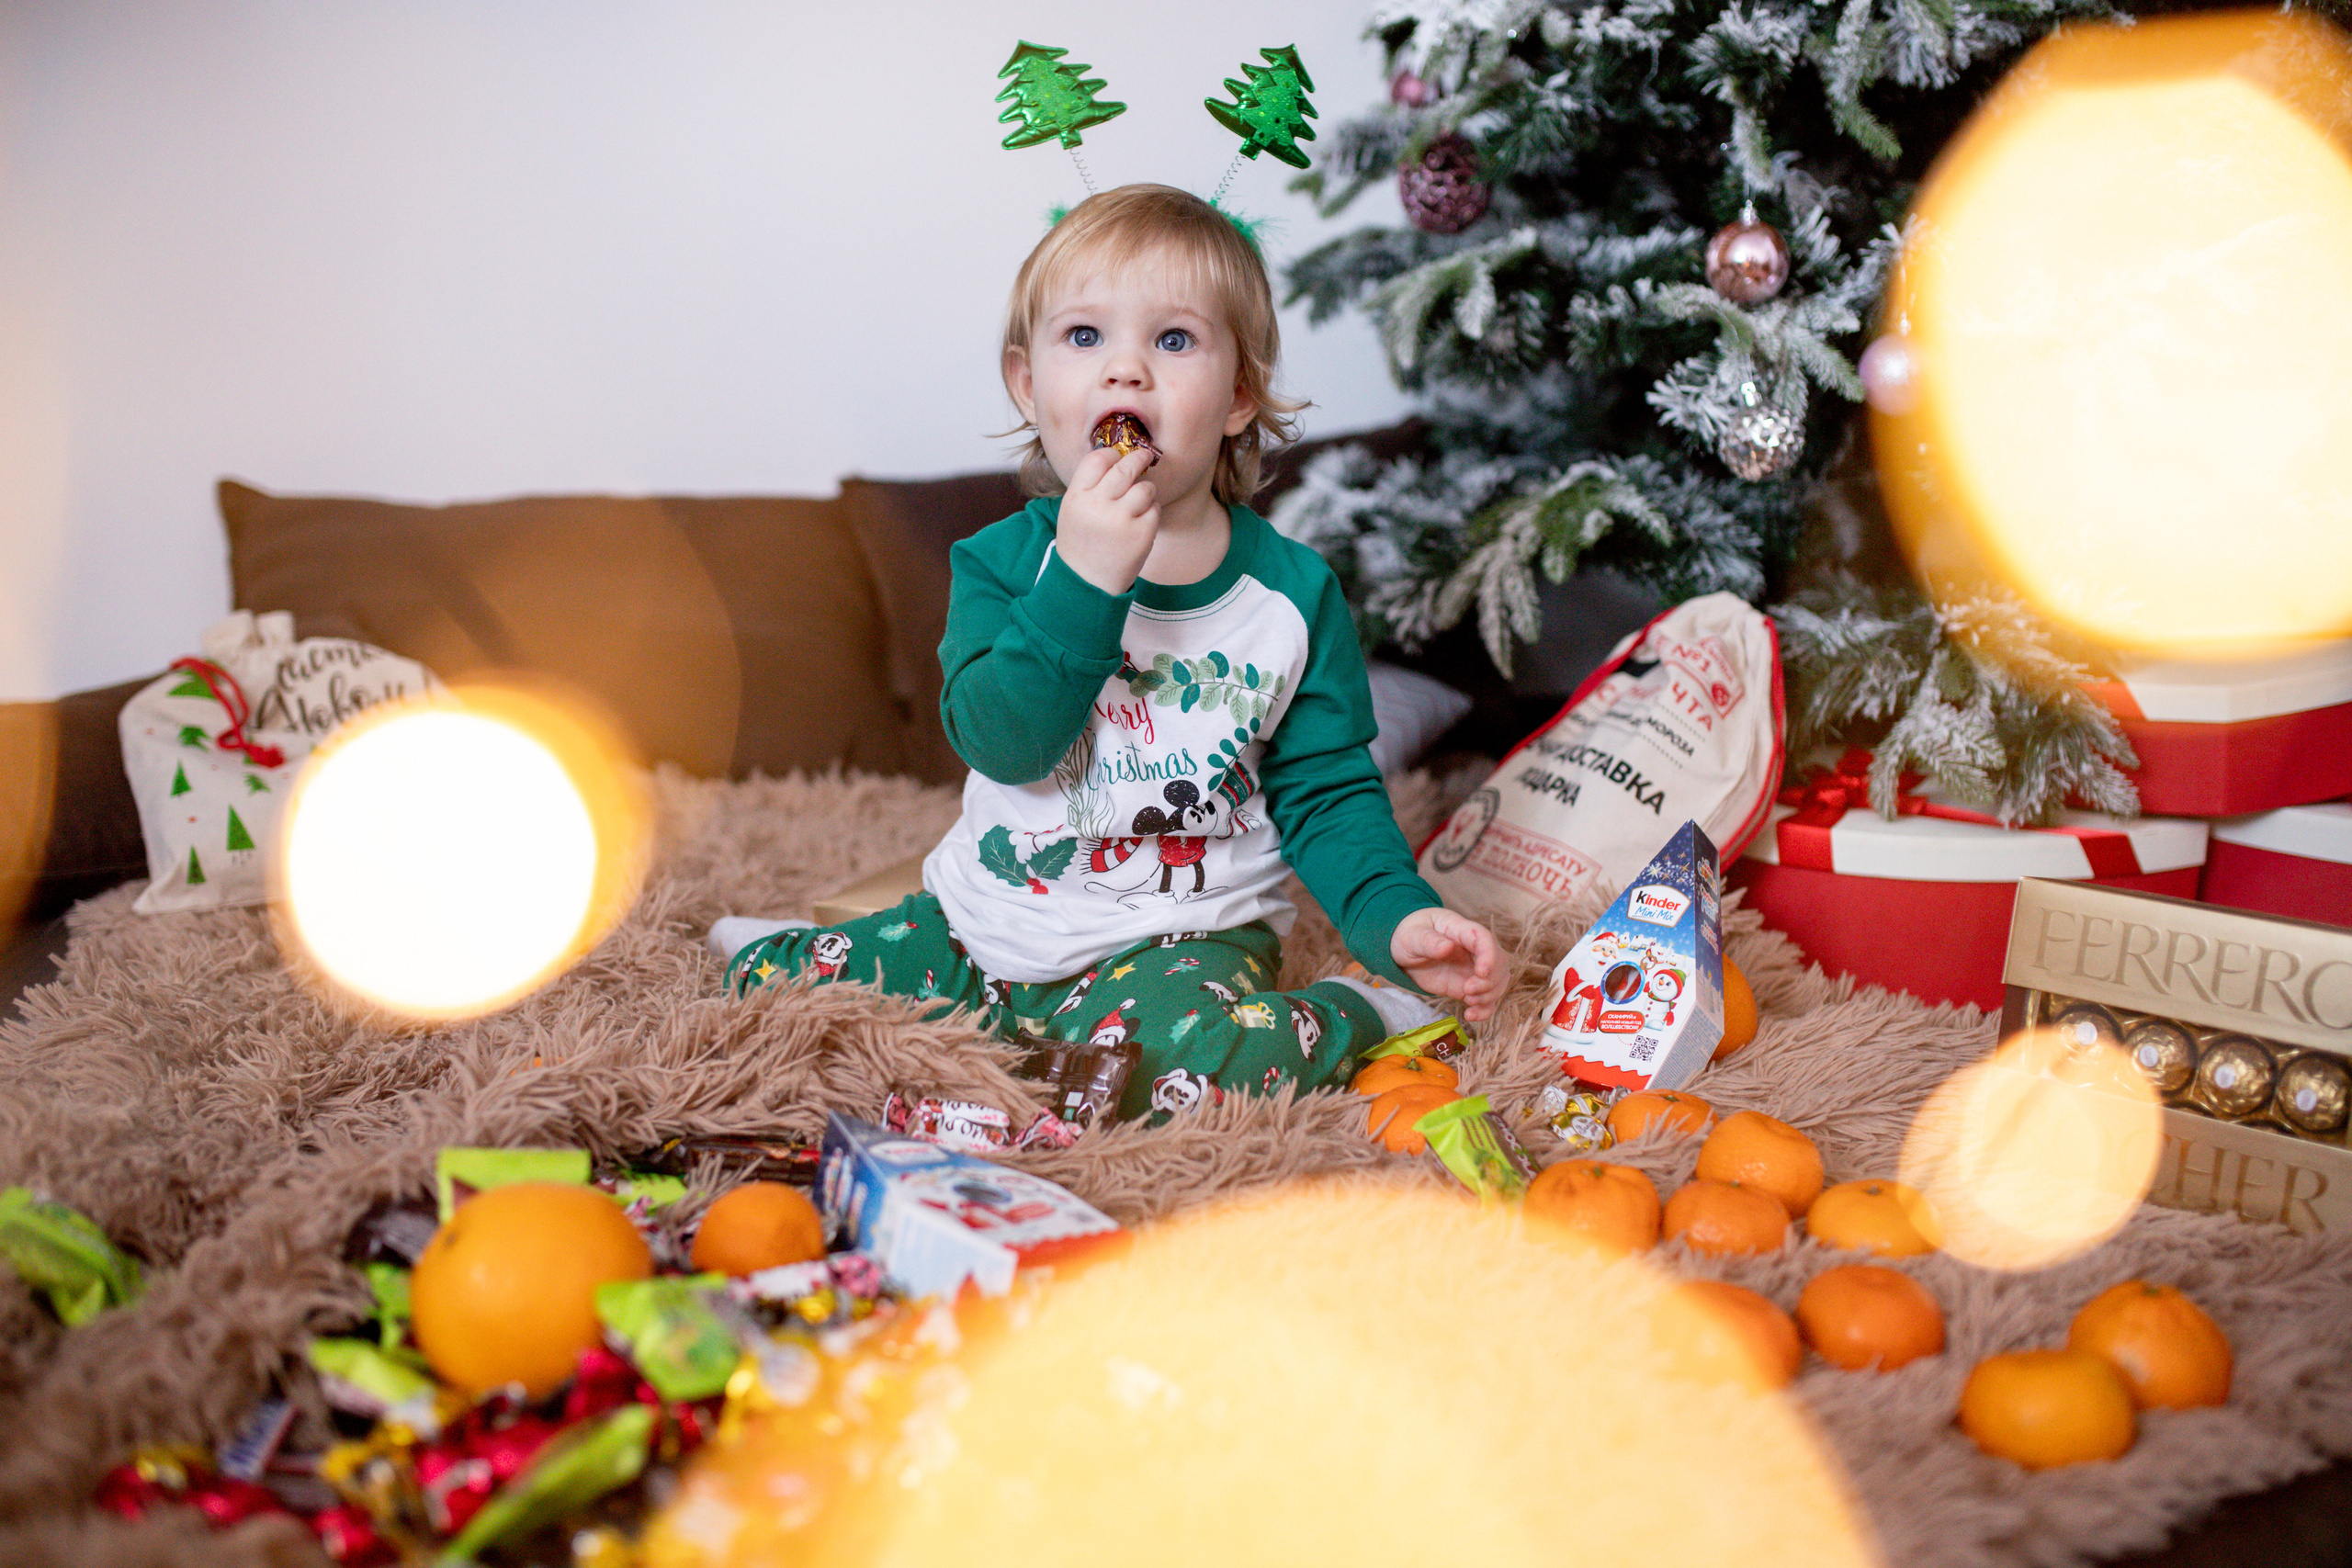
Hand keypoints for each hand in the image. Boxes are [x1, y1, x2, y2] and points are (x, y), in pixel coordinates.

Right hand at [1054, 444, 1159, 594]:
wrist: (1087, 581)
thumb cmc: (1082, 541)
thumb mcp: (1073, 509)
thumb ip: (1091, 485)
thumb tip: (1117, 456)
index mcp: (1077, 496)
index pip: (1097, 459)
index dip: (1111, 454)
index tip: (1119, 455)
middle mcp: (1098, 505)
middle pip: (1125, 468)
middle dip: (1139, 458)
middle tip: (1146, 456)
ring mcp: (1121, 520)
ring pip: (1146, 488)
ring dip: (1147, 490)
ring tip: (1140, 501)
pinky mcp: (1141, 534)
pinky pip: (1155, 509)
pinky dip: (1152, 512)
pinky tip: (1141, 522)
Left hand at [1391, 906, 1504, 1022]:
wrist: (1405, 949)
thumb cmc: (1411, 934)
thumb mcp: (1414, 935)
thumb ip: (1430, 941)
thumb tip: (1447, 947)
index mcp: (1462, 930)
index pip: (1484, 939)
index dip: (1489, 956)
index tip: (1481, 973)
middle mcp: (1473, 950)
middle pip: (1499, 962)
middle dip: (1490, 980)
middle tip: (1467, 990)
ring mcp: (1473, 968)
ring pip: (1498, 981)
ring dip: (1489, 995)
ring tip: (1469, 1001)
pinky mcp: (1468, 986)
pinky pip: (1486, 998)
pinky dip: (1484, 1010)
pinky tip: (1471, 1016)